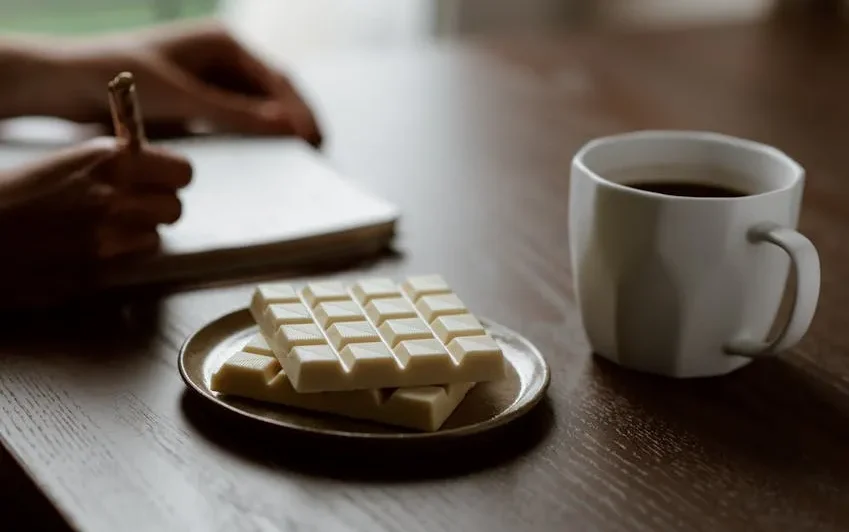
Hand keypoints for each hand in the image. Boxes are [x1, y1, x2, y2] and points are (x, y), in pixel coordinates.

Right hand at [0, 138, 190, 307]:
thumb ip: (108, 167)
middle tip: (133, 209)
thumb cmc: (4, 196)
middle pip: (175, 208)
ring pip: (156, 239)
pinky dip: (118, 259)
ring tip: (103, 230)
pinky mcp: (94, 273)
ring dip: (138, 236)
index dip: (172, 178)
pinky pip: (130, 265)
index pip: (182, 172)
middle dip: (158, 209)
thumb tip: (145, 169)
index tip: (162, 181)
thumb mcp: (59, 164)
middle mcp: (113, 197)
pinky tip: (88, 251)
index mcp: (106, 160)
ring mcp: (106, 239)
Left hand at [62, 19, 321, 145]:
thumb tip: (288, 127)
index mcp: (224, 42)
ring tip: (300, 160)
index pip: (276, 78)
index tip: (314, 140)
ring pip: (259, 108)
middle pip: (275, 92)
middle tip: (318, 153)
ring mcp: (213, 80)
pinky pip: (238, 121)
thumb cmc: (117, 78)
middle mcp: (224, 58)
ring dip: (279, 131)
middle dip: (298, 120)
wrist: (68, 85)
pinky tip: (265, 158)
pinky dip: (254, 137)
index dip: (299, 110)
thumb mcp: (181, 97)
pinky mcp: (201, 102)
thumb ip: (235, 113)